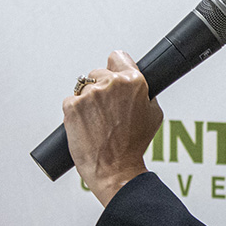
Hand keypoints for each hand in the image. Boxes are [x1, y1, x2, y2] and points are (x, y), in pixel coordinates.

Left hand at [62, 50, 163, 205]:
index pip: (117, 56)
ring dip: (88, 101)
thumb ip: (145, 93)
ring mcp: (89, 94)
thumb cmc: (133, 146)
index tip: (113, 74)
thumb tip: (136, 83)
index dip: (116, 67)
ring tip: (97, 122)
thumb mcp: (154, 114)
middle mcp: (111, 84)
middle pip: (98, 72)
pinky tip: (86, 126)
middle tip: (107, 110)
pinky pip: (71, 101)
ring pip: (84, 88)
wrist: (114, 169)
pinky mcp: (72, 106)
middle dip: (101, 88)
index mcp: (133, 82)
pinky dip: (75, 112)